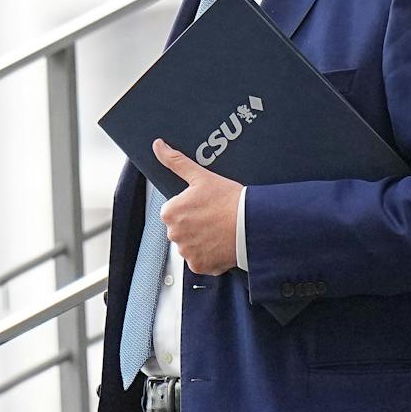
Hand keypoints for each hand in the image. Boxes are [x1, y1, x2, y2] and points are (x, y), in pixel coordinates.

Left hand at [153, 140, 240, 275]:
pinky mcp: (200, 265)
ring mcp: (187, 252)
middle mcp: (173, 234)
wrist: (252, 224)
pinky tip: (222, 244)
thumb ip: (176, 162)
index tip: (207, 206)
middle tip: (216, 217)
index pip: (175, 211)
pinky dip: (211, 255)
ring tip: (221, 231)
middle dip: (195, 225)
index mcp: (170, 212)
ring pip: (192, 245)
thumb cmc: (229, 200)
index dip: (192, 207)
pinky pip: (202, 260)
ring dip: (203, 240)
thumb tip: (158, 146)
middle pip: (182, 229)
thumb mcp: (202, 176)